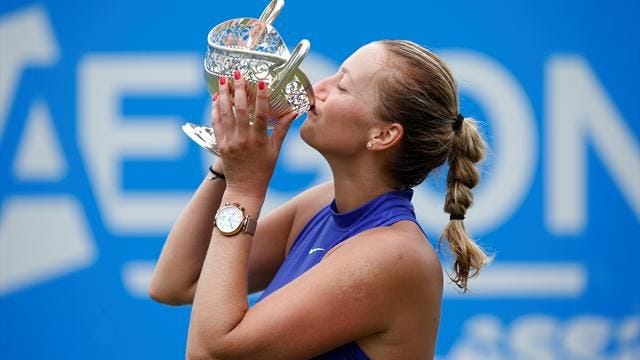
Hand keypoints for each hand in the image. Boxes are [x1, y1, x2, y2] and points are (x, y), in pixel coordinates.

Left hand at [211, 71, 297, 199]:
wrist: (245, 188)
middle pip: (239, 110)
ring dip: (224, 95)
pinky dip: (215, 110)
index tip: (262, 82)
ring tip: (224, 80)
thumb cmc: (263, 170)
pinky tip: (217, 98)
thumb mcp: (275, 150)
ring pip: (224, 114)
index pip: (260, 114)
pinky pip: (216, 124)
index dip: (261, 97)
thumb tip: (294, 112)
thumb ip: (282, 129)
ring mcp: (230, 142)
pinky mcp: (220, 145)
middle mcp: (243, 139)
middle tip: (237, 74)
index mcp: (259, 140)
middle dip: (238, 89)